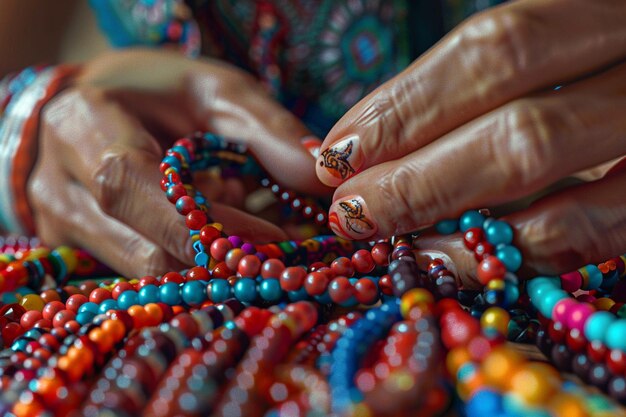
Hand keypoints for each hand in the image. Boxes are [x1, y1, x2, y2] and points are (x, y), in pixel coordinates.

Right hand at [29, 49, 326, 276]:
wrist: (90, 110)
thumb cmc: (151, 93)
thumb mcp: (209, 90)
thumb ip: (261, 128)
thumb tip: (318, 173)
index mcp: (77, 124)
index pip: (130, 184)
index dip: (203, 221)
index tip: (272, 238)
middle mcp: (54, 187)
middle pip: (144, 252)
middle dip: (224, 258)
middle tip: (283, 247)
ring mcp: (60, 231)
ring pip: (150, 277)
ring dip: (215, 265)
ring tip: (252, 229)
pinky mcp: (81, 258)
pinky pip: (148, 278)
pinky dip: (196, 265)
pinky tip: (218, 236)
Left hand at [316, 0, 625, 279]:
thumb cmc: (592, 73)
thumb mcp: (554, 54)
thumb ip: (476, 88)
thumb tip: (361, 142)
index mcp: (610, 10)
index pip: (496, 50)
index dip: (406, 104)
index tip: (337, 150)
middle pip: (519, 129)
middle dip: (417, 176)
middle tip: (350, 207)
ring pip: (559, 194)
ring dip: (456, 222)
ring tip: (396, 237)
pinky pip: (596, 239)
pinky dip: (516, 253)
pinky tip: (461, 255)